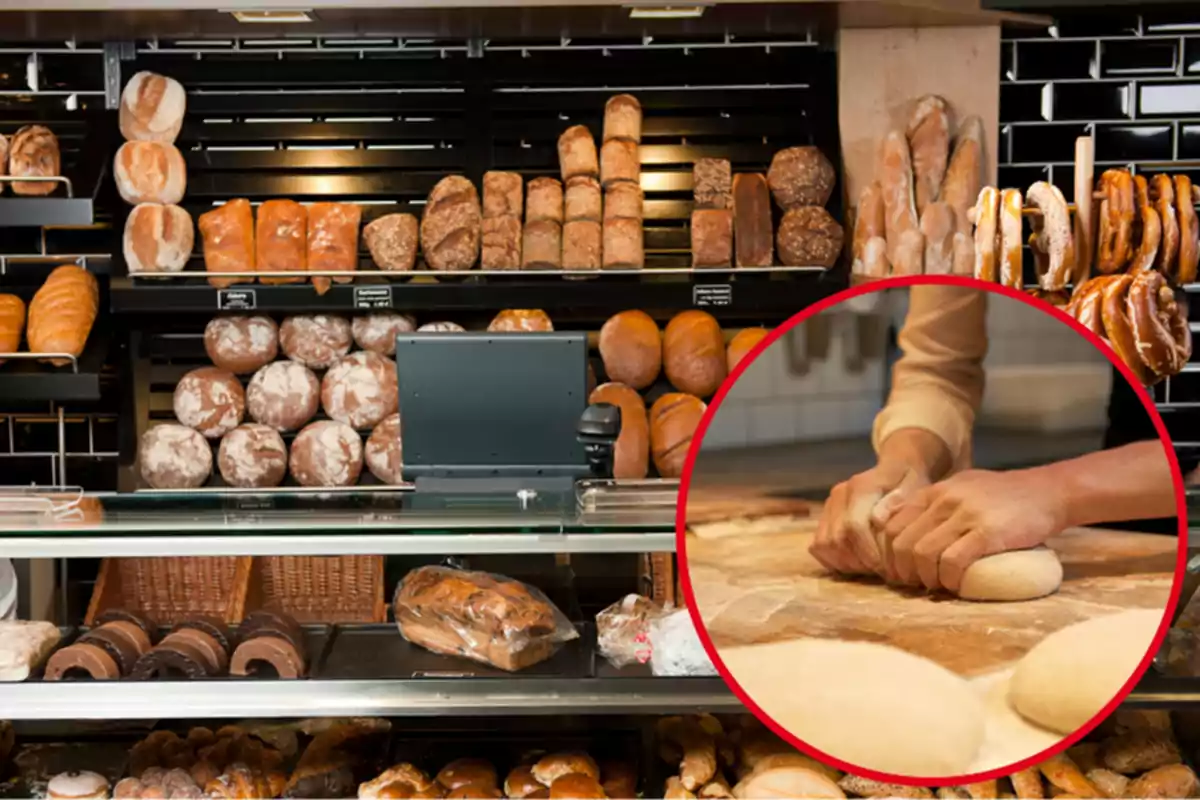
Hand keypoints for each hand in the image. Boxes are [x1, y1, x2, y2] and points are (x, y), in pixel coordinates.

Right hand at [810, 460, 929, 575]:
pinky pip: (817, 545)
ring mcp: (829, 505)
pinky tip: (854, 563)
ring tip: (867, 568)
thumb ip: (898, 502)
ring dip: (844, 563)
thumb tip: (876, 519)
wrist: (896, 468)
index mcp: (861, 487)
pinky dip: (832, 559)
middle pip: (836, 539)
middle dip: (857, 561)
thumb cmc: (910, 481)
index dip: (866, 552)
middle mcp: (839, 495)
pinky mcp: (825, 516)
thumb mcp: (914, 487)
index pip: (853, 526)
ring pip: (823, 544)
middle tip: (879, 572)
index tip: (883, 568)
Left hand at [879, 468, 1067, 591]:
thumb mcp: (961, 488)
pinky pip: (953, 561)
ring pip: (923, 554)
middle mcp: (944, 500)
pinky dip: (950, 579)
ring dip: (925, 578)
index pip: (892, 525)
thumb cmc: (1003, 495)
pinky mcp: (988, 532)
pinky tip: (957, 585)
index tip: (898, 570)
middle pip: (901, 543)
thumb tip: (904, 526)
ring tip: (936, 586)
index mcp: (934, 492)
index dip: (888, 553)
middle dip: (902, 570)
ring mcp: (965, 515)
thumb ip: (934, 503)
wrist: (1048, 491)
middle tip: (914, 584)